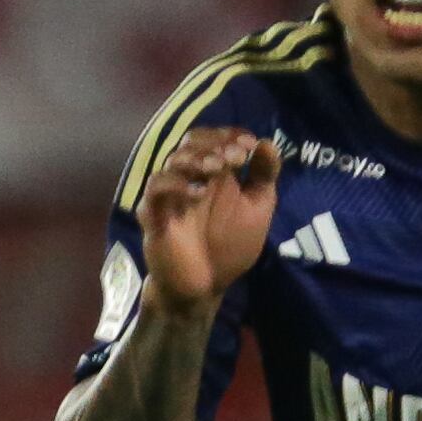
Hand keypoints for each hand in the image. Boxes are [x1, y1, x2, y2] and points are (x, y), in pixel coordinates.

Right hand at [135, 129, 282, 312]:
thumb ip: (263, 176)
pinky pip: (155, 191)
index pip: (213, 138)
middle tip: (234, 156)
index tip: (249, 144)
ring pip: (171, 161)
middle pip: (190, 142)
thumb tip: (267, 142)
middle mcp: (189, 178)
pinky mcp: (154, 216)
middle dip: (214, 143)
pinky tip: (198, 193)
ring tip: (217, 168)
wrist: (206, 286)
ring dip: (195, 158)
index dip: (229, 134)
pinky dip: (175, 185)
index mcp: (212, 173)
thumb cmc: (230, 246)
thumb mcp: (257, 208)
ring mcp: (170, 196)